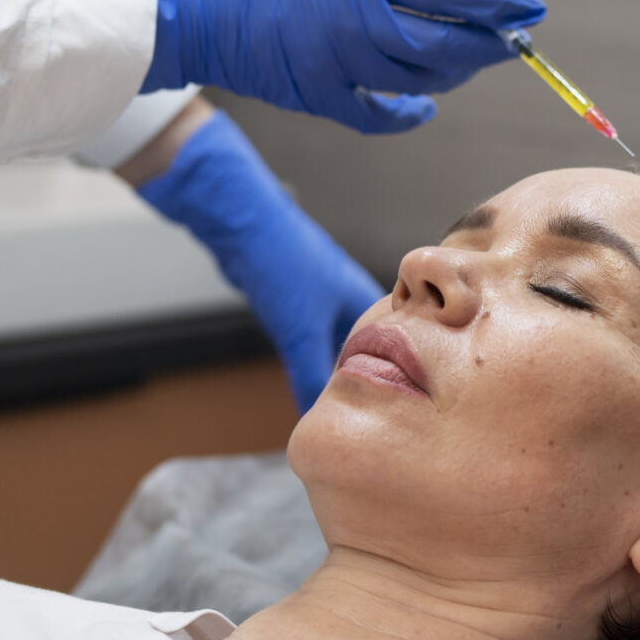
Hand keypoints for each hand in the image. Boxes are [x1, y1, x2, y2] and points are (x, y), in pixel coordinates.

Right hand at [130, 0, 544, 132]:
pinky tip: (425, 105)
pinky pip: (380, 117)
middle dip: (490, 46)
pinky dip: (409, 115)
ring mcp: (340, 65)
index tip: (532, 9)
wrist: (194, 6)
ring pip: (420, 82)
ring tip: (464, 61)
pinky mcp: (321, 97)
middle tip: (511, 43)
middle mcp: (360, 22)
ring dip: (453, 75)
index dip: (499, 3)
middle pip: (447, 46)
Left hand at [134, 108, 383, 410]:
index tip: (387, 408)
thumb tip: (313, 416)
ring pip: (336, 337)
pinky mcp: (297, 293)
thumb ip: (310, 376)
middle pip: (366, 345)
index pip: (395, 346)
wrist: (243, 222)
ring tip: (336, 395)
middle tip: (360, 409)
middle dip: (361, 374)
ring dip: (332, 362)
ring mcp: (323, 291)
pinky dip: (312, 349)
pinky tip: (305, 365)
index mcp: (366, 297)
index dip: (392, 376)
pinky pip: (312, 330)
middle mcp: (350, 293)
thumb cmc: (283, 263)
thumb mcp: (300, 331)